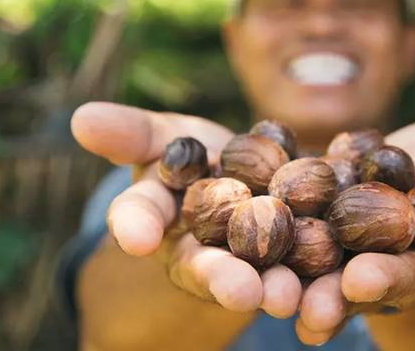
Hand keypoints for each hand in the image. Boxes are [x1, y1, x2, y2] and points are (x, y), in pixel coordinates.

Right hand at [71, 102, 301, 317]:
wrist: (248, 171)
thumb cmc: (195, 153)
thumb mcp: (165, 135)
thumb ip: (132, 133)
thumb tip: (81, 118)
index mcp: (161, 215)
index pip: (141, 216)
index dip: (136, 224)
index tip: (137, 236)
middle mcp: (198, 248)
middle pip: (206, 264)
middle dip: (221, 277)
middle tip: (240, 291)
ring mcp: (244, 260)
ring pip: (257, 278)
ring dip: (272, 288)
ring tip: (289, 297)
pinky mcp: (290, 262)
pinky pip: (305, 276)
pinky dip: (318, 286)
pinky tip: (333, 292)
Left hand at [295, 117, 414, 344]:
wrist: (384, 177)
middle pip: (412, 274)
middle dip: (390, 278)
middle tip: (365, 282)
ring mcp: (374, 269)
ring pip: (357, 290)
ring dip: (334, 301)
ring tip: (310, 310)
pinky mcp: (328, 269)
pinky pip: (315, 283)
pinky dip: (298, 293)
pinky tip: (277, 303)